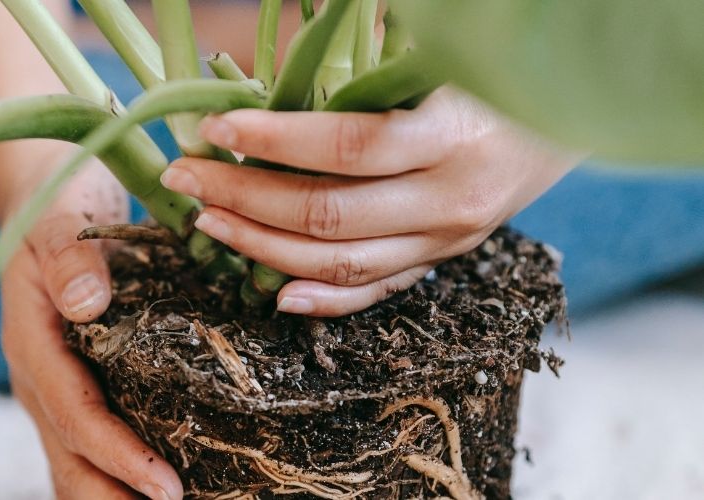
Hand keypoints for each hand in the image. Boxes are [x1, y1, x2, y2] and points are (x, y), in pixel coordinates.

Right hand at [0, 153, 181, 499]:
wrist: (47, 196)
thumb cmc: (58, 204)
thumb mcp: (59, 218)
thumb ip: (71, 256)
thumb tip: (86, 303)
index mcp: (34, 341)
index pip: (75, 413)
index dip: (116, 454)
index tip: (163, 485)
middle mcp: (42, 373)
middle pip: (70, 456)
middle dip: (115, 493)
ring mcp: (57, 380)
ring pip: (77, 455)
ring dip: (115, 489)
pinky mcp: (78, 376)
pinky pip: (92, 433)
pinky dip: (121, 464)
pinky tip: (162, 476)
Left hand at [161, 86, 578, 316]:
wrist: (566, 117)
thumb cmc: (494, 73)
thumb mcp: (441, 57)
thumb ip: (369, 66)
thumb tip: (281, 58)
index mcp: (453, 137)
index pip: (347, 147)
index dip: (274, 139)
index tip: (216, 126)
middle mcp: (451, 199)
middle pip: (329, 213)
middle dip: (244, 197)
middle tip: (187, 178)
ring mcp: (447, 239)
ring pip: (341, 262)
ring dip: (263, 246)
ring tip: (208, 224)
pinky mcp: (442, 259)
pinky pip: (378, 291)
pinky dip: (325, 300)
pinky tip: (275, 293)